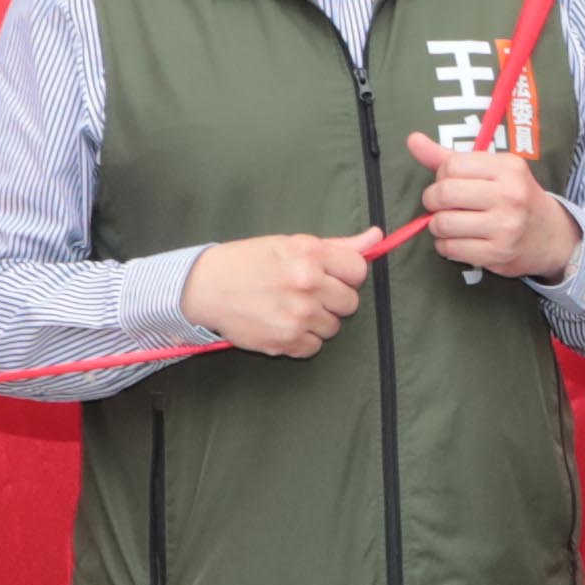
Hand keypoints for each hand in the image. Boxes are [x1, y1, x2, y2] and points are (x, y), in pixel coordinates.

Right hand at [186, 229, 377, 359]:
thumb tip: (377, 237)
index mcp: (310, 254)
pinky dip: (302, 340)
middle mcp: (308, 284)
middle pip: (350, 302)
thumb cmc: (248, 261)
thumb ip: (338, 245)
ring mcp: (298, 316)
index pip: (358, 270)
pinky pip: (314, 347)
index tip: (330, 276)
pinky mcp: (286, 342)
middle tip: (307, 293)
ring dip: (317, 321)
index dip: (346, 275)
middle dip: (332, 299)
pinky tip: (282, 324)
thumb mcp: (290, 244)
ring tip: (290, 308)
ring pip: (333, 327)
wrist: (206, 287)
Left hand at [408, 127, 570, 282]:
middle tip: (440, 205)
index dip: (441, 176)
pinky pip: (451, 249)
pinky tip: (457, 241)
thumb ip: (449, 157)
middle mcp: (510, 195)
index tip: (449, 183)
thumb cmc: (514, 197)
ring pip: (443, 224)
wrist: (552, 236)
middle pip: (444, 194)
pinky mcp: (498, 254)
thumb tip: (412, 140)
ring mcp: (505, 227)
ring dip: (437, 226)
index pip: (452, 166)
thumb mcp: (492, 170)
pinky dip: (445, 246)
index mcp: (508, 167)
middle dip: (432, 201)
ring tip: (448, 224)